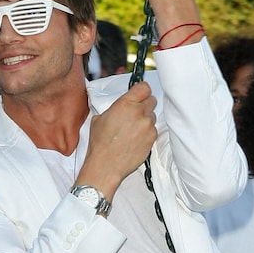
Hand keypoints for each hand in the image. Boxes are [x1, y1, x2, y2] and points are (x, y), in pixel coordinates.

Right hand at [77, 81, 156, 199]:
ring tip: (133, 130)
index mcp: (125, 104)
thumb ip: (116, 107)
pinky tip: (136, 139)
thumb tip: (122, 106)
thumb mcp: (100, 118)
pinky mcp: (152, 138)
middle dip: (144, 104)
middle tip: (135, 113)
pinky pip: (153, 130)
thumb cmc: (101, 144)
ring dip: (145, 119)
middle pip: (151, 100)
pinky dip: (147, 132)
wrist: (106, 165)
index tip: (140, 94)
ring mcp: (148, 125)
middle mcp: (139, 112)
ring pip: (153, 115)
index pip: (144, 87)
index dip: (142, 90)